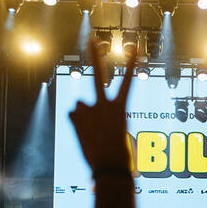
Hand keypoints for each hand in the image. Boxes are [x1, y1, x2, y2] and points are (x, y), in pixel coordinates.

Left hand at [69, 37, 136, 173]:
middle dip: (95, 55)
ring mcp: (88, 110)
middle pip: (98, 74)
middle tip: (92, 39)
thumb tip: (85, 110)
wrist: (109, 168)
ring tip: (90, 131)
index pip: (127, 81)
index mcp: (120, 108)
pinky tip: (83, 134)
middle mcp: (103, 105)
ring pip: (80, 104)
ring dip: (83, 114)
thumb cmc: (120, 155)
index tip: (133, 47)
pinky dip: (75, 123)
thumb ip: (105, 117)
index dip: (131, 63)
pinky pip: (73, 115)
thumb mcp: (119, 133)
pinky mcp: (74, 118)